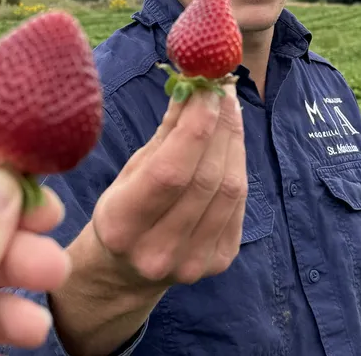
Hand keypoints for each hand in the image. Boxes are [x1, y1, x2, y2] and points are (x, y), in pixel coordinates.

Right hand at [89, 81, 245, 290]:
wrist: (126, 271)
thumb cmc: (123, 210)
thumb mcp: (129, 172)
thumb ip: (164, 135)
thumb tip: (193, 89)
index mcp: (122, 225)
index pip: (170, 172)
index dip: (196, 128)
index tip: (207, 91)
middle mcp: (158, 250)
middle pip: (206, 179)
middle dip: (220, 127)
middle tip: (223, 92)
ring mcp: (192, 261)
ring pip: (229, 190)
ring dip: (234, 143)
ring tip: (229, 111)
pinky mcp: (218, 262)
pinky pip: (238, 205)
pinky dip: (238, 167)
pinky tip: (231, 145)